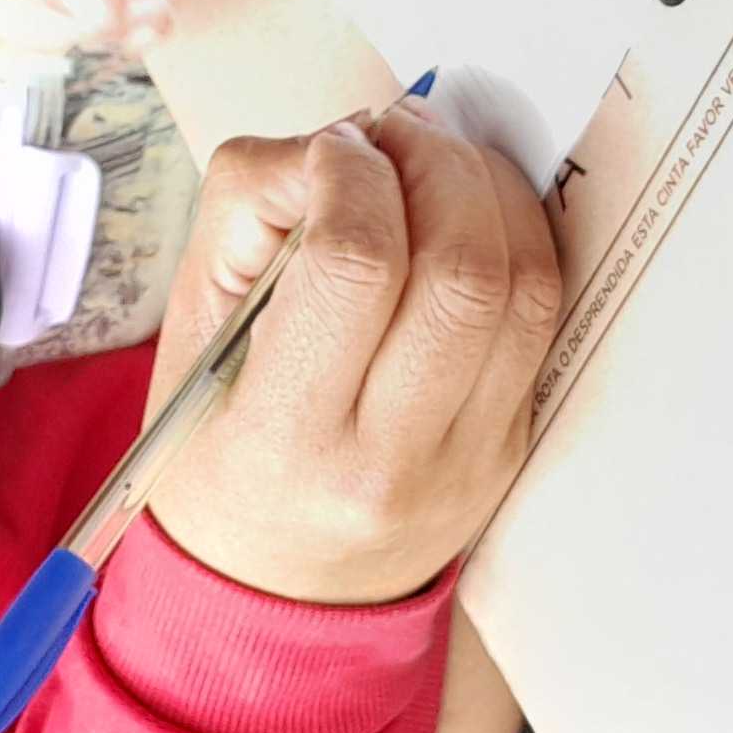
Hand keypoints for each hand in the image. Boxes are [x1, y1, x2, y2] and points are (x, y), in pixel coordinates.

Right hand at [145, 104, 564, 604]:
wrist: (270, 595)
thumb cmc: (216, 454)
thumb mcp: (189, 339)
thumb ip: (246, 215)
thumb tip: (343, 141)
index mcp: (286, 437)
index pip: (355, 265)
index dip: (352, 172)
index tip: (329, 152)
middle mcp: (389, 459)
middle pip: (461, 270)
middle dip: (436, 165)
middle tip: (394, 136)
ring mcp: (467, 460)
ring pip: (523, 287)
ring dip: (490, 190)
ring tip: (436, 161)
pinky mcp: (511, 449)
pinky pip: (543, 319)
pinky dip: (518, 240)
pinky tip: (471, 214)